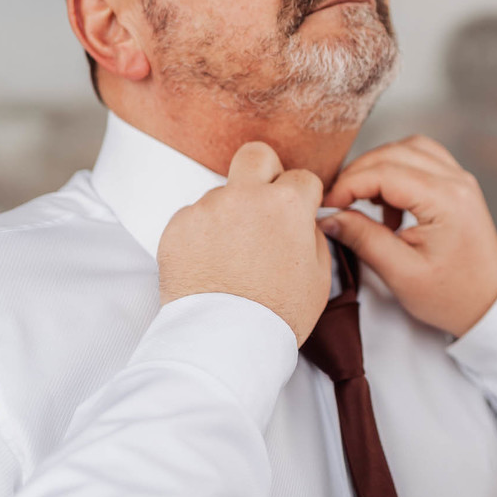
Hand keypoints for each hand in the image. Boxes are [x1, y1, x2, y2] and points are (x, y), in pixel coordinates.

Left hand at [157, 142, 331, 344]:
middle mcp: (245, 196)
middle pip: (256, 155)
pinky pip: (194, 218)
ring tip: (232, 256)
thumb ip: (311, 233)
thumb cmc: (277, 313)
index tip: (298, 213)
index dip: (304, 197)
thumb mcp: (319, 273)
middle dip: (265, 171)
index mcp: (287, 204)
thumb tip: (302, 219)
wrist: (225, 341)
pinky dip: (202, 235)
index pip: (302, 177)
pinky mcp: (177, 226)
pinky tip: (210, 264)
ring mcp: (207, 208)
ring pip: (222, 193)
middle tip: (265, 201)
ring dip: (230, 214)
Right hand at [321, 136, 496, 337]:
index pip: (385, 172)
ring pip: (408, 149)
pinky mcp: (457, 185)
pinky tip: (390, 206)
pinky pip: (421, 160)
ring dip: (379, 168)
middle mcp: (457, 181)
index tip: (328, 205)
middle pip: (394, 152)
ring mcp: (460, 179)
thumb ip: (364, 239)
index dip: (349, 184)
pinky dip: (398, 172)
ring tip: (365, 203)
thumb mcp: (401, 273)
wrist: (489, 303)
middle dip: (359, 173)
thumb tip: (329, 217)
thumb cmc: (452, 295)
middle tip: (338, 202)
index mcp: (446, 200)